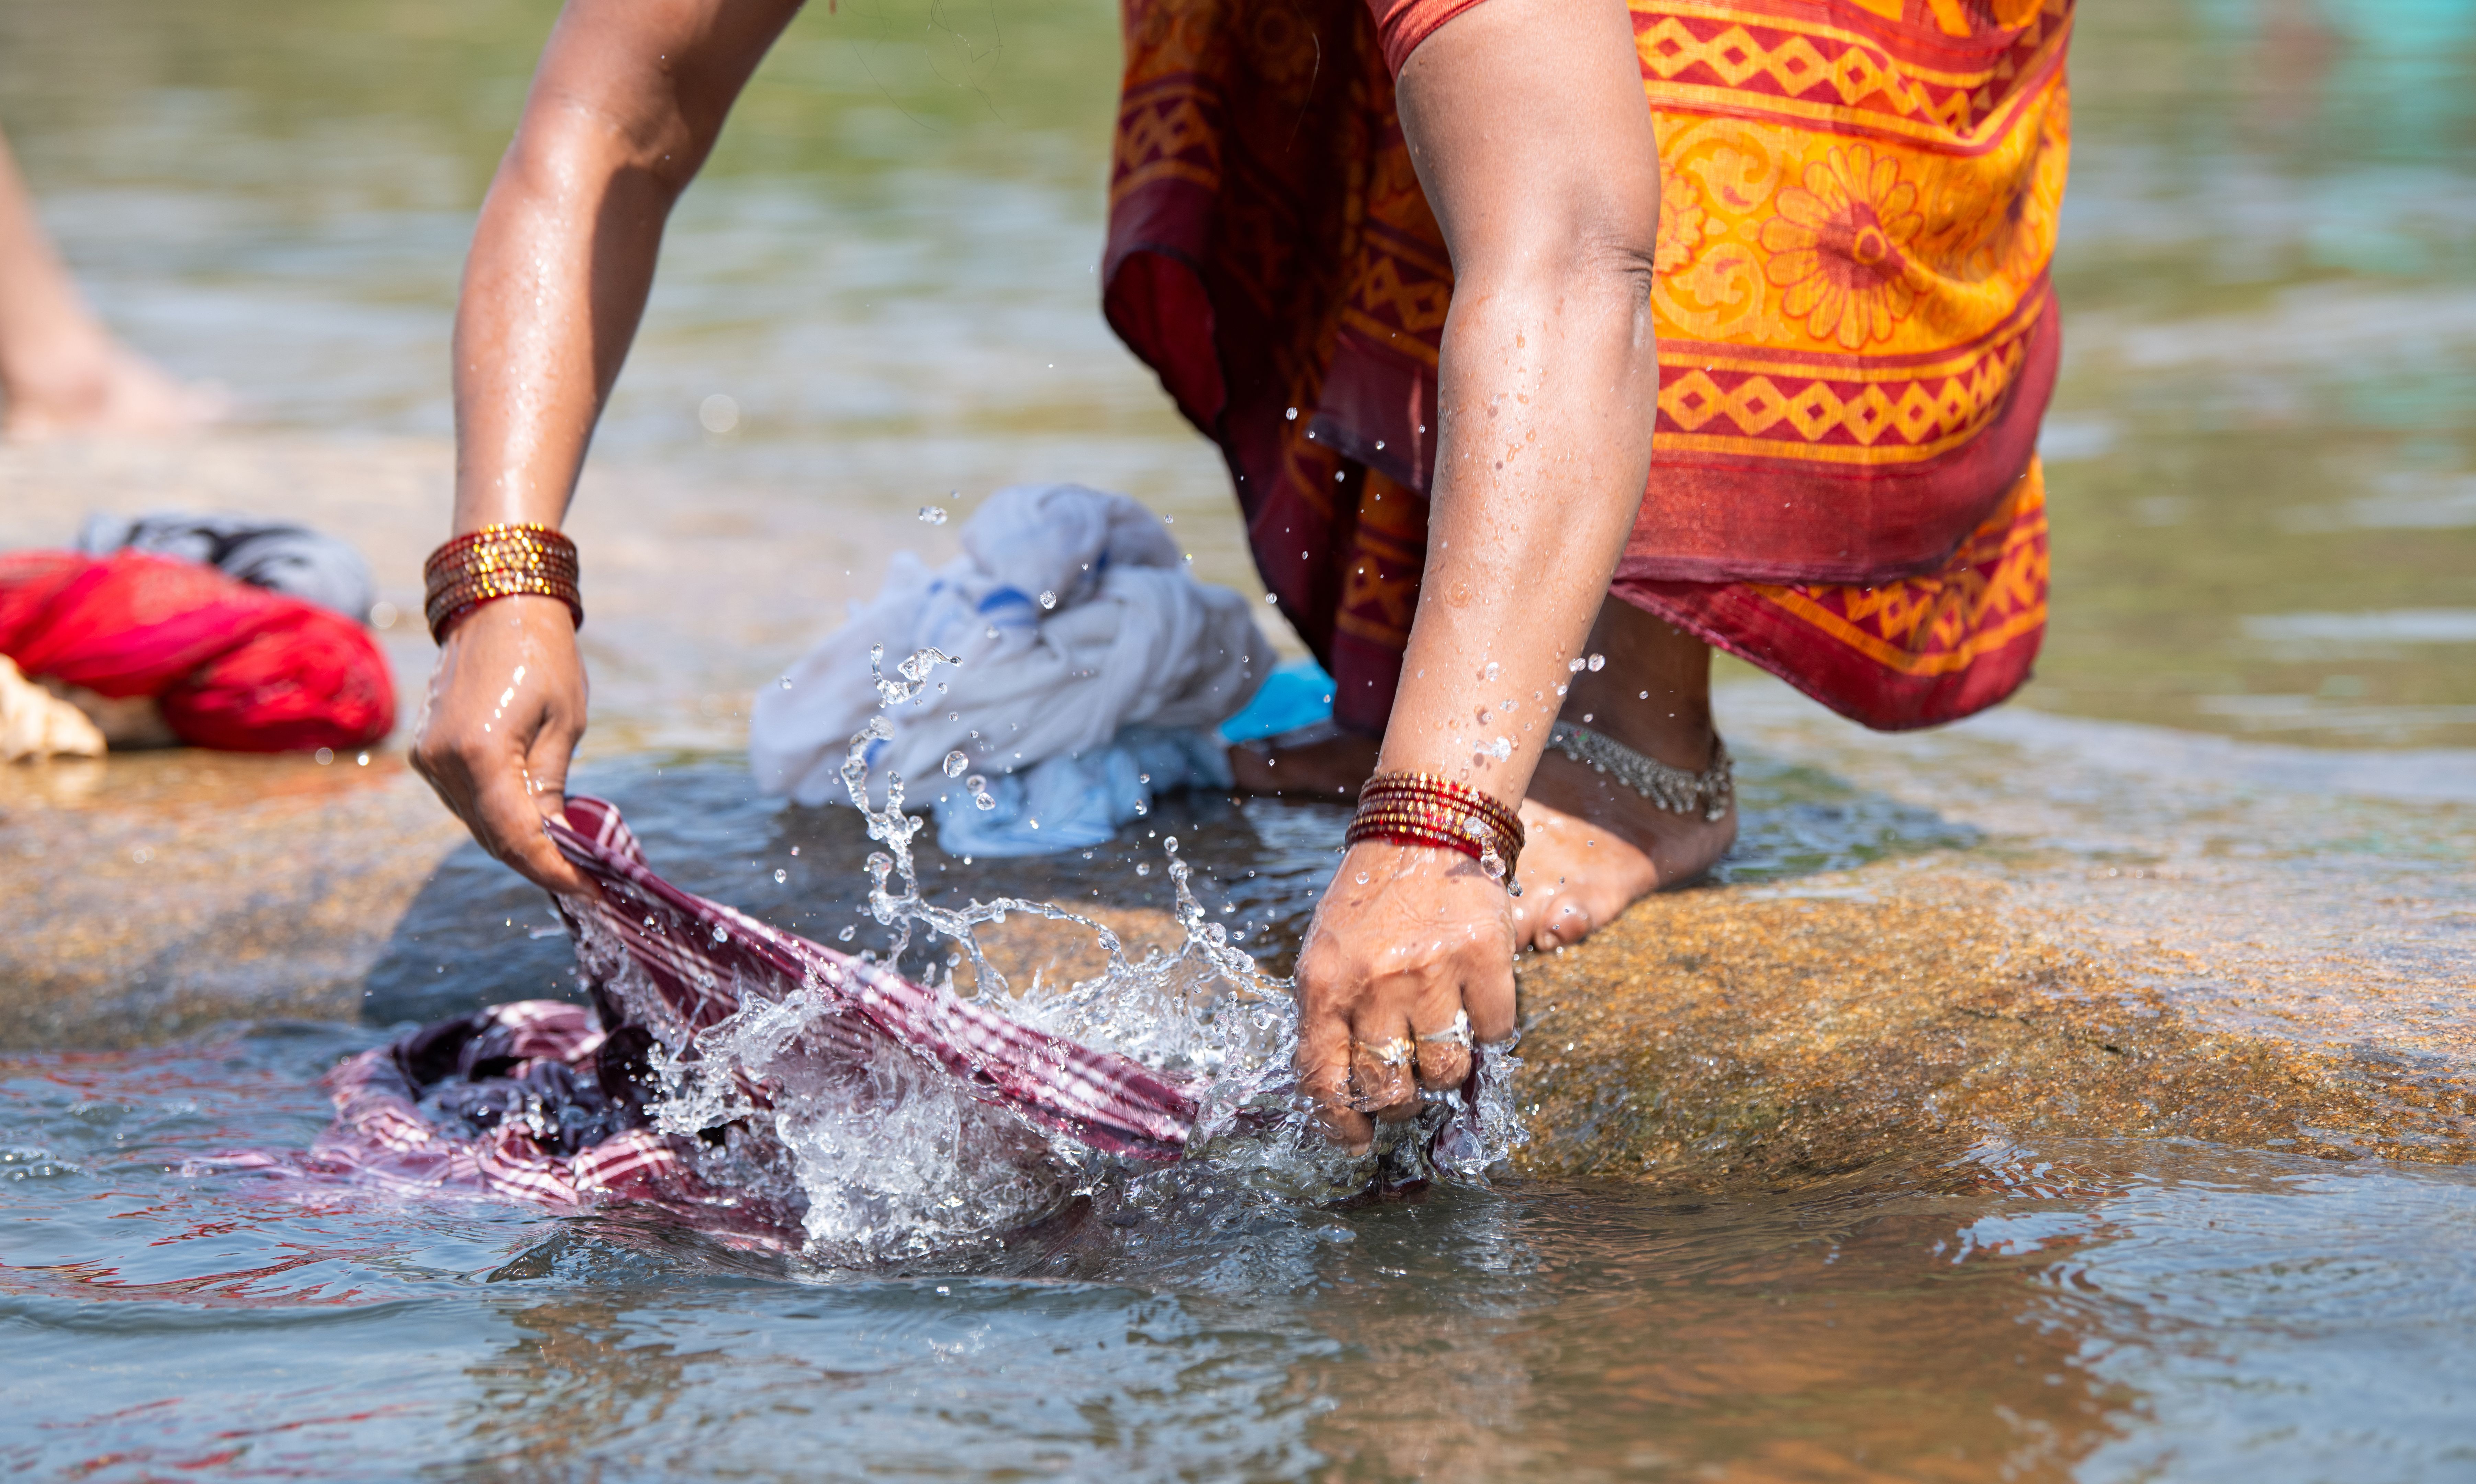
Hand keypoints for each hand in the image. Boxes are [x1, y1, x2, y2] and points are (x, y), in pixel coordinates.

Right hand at [411, 594, 597, 896]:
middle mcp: (442, 761)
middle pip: (494, 838)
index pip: (516, 837)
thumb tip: (559, 844)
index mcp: (479, 753)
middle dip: (541, 864)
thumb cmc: (544, 657)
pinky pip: (467, 803)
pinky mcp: (428, 753)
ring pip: (478, 825)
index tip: (589, 889)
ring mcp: (429, 759)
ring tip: (568, 858)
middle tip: (587, 881)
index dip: (554, 870)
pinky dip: (500, 819)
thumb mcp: (565, 725)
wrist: (497, 607)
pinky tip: (535, 823)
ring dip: (520, 845)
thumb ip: (553, 789)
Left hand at [1293, 838, 1516, 1148]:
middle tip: (1407, 1083)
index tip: (1356, 1140)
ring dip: (1444, 1068)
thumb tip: (1348, 1091)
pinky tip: (1475, 1002)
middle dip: (1399, 1101)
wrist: (1424, 828)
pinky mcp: (1484, 957)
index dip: (1341, 1124)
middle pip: (1388, 1089)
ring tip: (1440, 1035)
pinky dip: (1489, 1029)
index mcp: (1324, 983)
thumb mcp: (1328, 953)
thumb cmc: (1371, 901)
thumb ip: (1331, 1016)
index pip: (1323, 1080)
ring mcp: (1431, 970)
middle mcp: (1373, 981)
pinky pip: (1495, 1033)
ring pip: (1444, 1070)